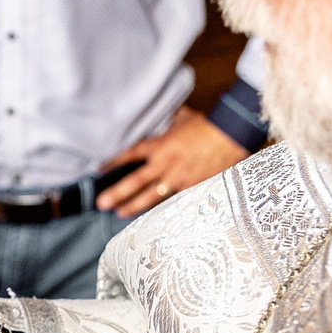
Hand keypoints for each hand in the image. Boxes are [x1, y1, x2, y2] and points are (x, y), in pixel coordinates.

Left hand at [98, 107, 248, 217]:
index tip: (99, 169)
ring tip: (119, 213)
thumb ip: (167, 121)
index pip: (131, 154)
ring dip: (134, 205)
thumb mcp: (183, 118)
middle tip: (101, 203)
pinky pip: (174, 200)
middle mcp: (166, 164)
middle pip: (137, 181)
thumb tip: (159, 115)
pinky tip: (152, 217)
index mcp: (161, 145)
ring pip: (153, 195)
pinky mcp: (193, 187)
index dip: (113, 161)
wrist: (231, 135)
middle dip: (117, 192)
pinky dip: (162, 207)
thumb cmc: (208, 125)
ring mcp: (179, 178)